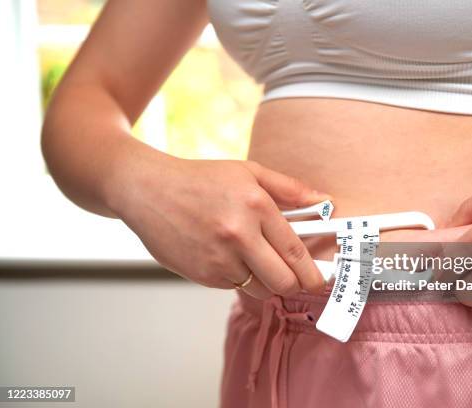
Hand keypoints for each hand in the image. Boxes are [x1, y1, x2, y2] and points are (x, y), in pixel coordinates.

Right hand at [111, 157, 329, 298]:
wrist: (147, 190)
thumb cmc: (200, 179)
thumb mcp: (248, 172)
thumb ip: (289, 188)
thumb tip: (324, 200)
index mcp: (255, 206)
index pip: (295, 251)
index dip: (312, 272)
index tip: (319, 281)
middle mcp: (239, 235)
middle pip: (283, 282)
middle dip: (294, 285)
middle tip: (295, 279)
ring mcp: (218, 258)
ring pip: (259, 289)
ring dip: (264, 281)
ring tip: (254, 258)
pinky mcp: (202, 275)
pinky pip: (234, 286)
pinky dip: (237, 277)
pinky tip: (225, 255)